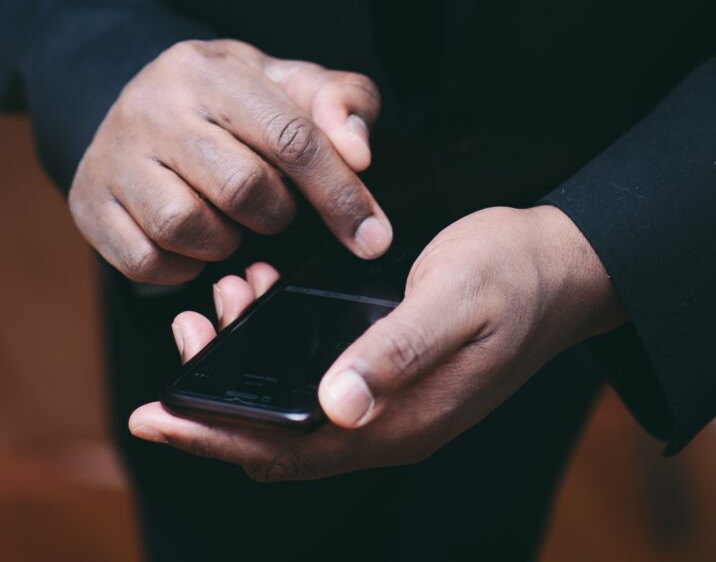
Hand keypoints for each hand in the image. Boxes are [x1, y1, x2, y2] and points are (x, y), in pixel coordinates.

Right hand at [69, 39, 391, 282]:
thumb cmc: (231, 103)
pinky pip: (145, 262)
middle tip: (272, 207)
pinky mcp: (88, 205)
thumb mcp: (289, 85)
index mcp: (210, 71)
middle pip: (242, 188)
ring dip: (225, 240)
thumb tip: (358, 153)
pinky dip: (180, 266)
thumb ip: (342, 104)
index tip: (372, 238)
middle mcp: (152, 108)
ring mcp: (112, 158)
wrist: (136, 104)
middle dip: (275, 212)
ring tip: (227, 220)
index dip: (339, 193)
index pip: (289, 137)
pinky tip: (190, 242)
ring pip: (187, 227)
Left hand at [127, 206, 625, 480]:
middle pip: (278, 439)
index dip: (214, 436)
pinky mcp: (389, 375)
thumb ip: (396, 353)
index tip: (154, 415)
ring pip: (293, 411)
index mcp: (400, 421)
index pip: (286, 449)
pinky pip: (315, 382)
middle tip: (184, 336)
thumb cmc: (510, 276)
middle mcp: (387, 425)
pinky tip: (265, 303)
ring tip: (222, 304)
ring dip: (246, 371)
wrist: (562, 266)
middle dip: (215, 403)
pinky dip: (276, 353)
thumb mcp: (453, 303)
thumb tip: (336, 405)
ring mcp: (389, 403)